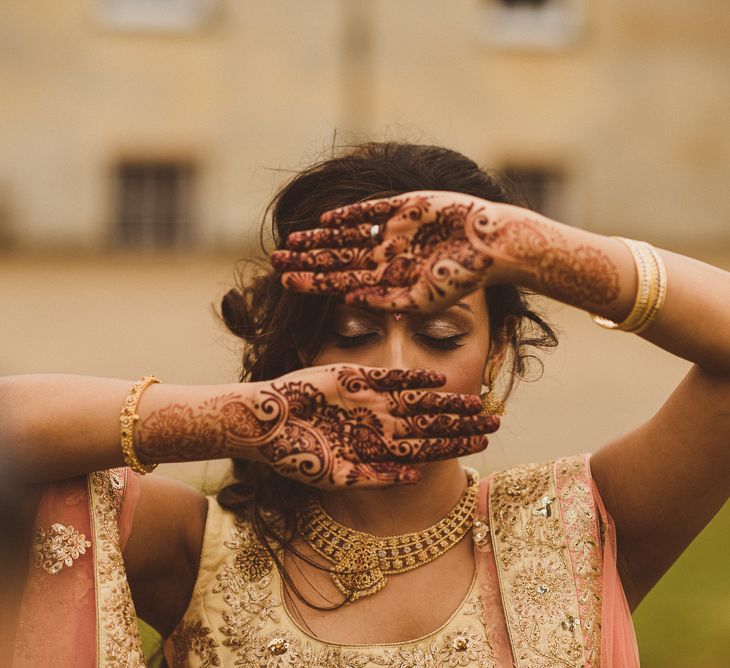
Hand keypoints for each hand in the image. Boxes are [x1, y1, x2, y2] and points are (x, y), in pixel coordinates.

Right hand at [244, 364, 498, 489]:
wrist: (264, 425)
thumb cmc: (296, 457)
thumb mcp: (338, 477)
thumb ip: (377, 477)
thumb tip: (416, 477)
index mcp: (378, 448)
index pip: (426, 446)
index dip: (454, 445)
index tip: (482, 445)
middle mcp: (379, 423)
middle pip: (430, 423)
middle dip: (461, 424)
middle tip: (495, 422)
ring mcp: (369, 399)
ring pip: (418, 400)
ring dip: (446, 402)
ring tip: (477, 403)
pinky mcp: (355, 377)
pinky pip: (390, 376)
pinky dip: (413, 378)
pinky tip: (438, 378)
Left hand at [271, 190, 519, 312]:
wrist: (493, 245)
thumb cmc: (463, 277)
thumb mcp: (423, 299)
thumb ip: (387, 301)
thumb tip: (349, 301)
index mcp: (387, 280)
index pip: (341, 282)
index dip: (313, 283)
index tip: (286, 284)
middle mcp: (385, 256)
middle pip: (337, 258)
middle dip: (307, 262)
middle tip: (276, 262)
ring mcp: (392, 231)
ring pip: (346, 235)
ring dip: (319, 239)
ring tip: (291, 243)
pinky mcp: (404, 207)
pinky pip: (369, 211)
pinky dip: (347, 215)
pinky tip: (324, 220)